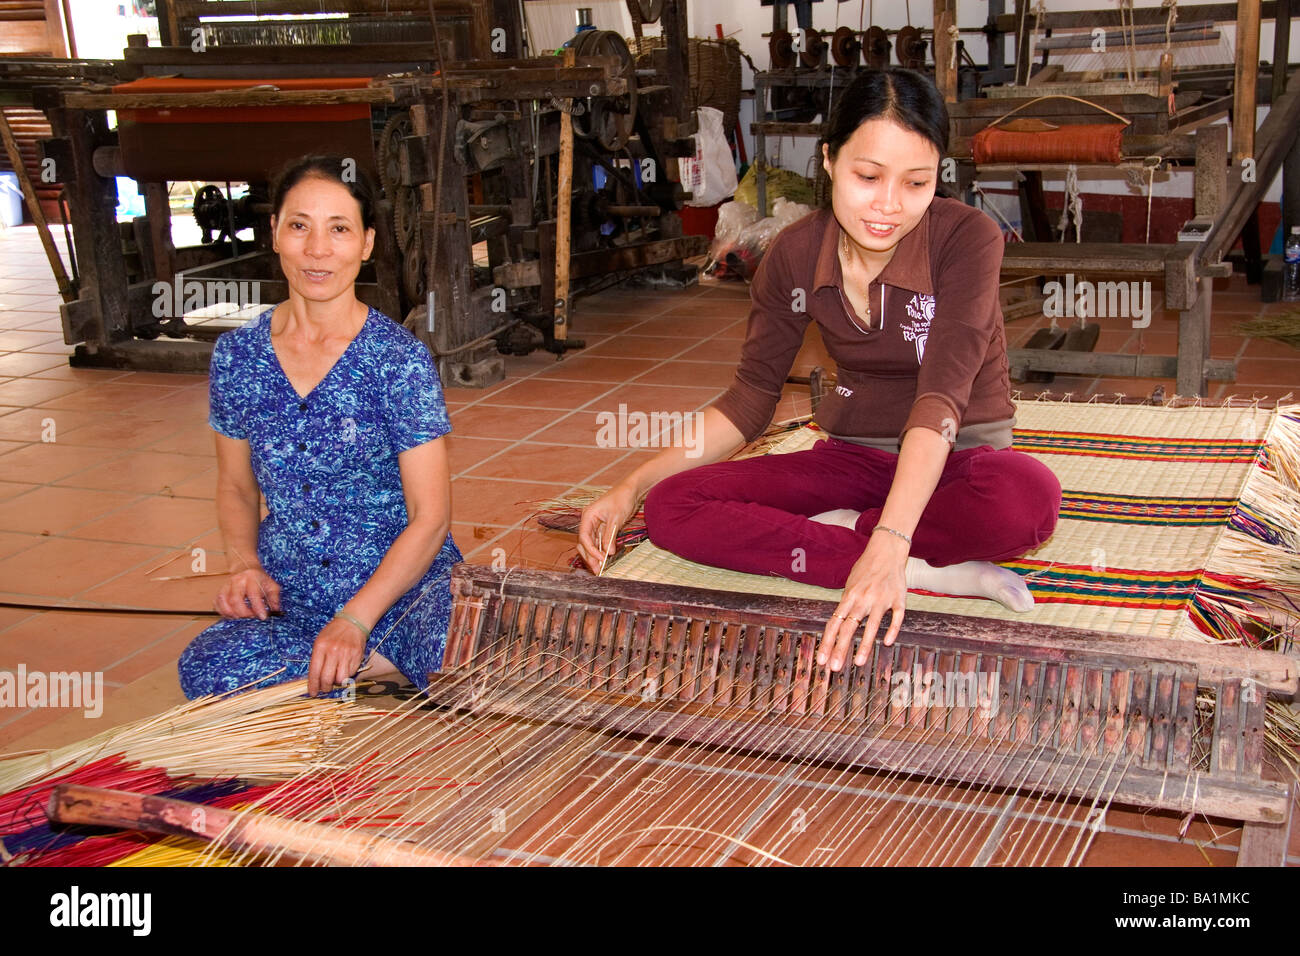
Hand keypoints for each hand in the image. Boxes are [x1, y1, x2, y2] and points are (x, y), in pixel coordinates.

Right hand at [215, 567, 281, 619]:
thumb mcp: (271, 585)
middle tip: (252, 616)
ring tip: (242, 616)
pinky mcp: (220, 591)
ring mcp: (227, 585)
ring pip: (224, 602)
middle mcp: (237, 581)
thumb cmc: (260, 579)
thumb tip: (276, 611)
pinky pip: (217, 603)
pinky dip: (223, 612)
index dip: (258, 608)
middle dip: (244, 613)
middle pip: (235, 600)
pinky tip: (232, 615)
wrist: (245, 568)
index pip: (253, 595)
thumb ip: (274, 598)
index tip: (263, 617)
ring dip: (232, 613)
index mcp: (251, 578)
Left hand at [308, 616, 367, 695]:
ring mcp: (346, 654)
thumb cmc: (333, 633)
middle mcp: (333, 651)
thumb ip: (317, 659)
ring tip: (336, 678)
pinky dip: (347, 675)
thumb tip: (315, 680)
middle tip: (325, 688)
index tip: (312, 693)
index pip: (315, 672)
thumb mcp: (320, 642)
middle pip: (327, 679)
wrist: (353, 622)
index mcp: (321, 647)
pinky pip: (351, 673)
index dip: (313, 685)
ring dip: (337, 682)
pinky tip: (345, 669)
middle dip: (325, 688)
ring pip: (341, 679)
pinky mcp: (357, 657)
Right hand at [577, 481, 638, 572]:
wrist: (630, 490)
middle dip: (589, 556)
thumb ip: (610, 535)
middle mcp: (588, 521)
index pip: (584, 537)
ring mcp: (594, 524)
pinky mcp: (602, 527)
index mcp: (588, 516)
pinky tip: (604, 559)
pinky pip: (598, 541)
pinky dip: (601, 550)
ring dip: (594, 555)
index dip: (591, 550)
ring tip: (600, 568)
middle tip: (597, 569)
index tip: (600, 559)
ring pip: (590, 543)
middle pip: (584, 542)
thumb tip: (608, 553)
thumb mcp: (616, 518)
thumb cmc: (622, 499)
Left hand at [818, 531, 908, 671]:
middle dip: (840, 649)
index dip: (827, 643)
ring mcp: (881, 600)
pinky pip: (896, 618)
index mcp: (849, 596)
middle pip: (848, 628)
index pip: (834, 624)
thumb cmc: (866, 569)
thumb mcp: (850, 584)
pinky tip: (887, 643)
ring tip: (858, 663)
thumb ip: (846, 605)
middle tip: (833, 668)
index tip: (821, 659)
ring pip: (872, 626)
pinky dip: (892, 630)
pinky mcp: (899, 599)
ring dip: (864, 646)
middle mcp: (863, 599)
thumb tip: (837, 625)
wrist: (887, 551)